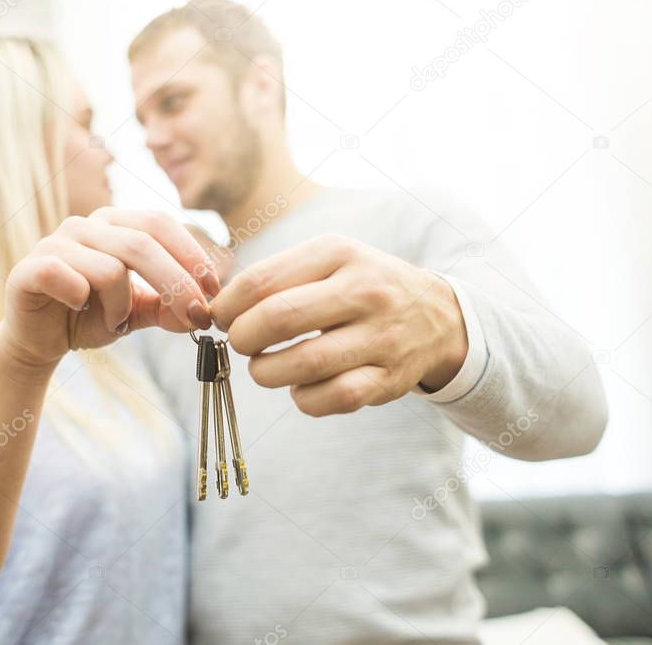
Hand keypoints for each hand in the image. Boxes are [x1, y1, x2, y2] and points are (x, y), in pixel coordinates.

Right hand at [0, 208, 219, 369]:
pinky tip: (78, 308)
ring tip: (114, 321)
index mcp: (114, 223)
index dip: (191, 254)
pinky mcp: (30, 268)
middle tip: (196, 316)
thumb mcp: (138, 312)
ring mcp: (55, 242)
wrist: (39, 341)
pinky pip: (68, 277)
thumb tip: (205, 310)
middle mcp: (85, 224)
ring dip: (122, 305)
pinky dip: (82, 299)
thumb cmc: (89, 317)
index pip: (160, 223)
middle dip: (176, 283)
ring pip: (111, 268)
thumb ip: (168, 306)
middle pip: (142, 243)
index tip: (214, 290)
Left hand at [210, 234, 467, 415]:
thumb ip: (274, 278)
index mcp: (338, 253)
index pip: (261, 280)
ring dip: (266, 373)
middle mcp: (364, 291)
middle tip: (241, 343)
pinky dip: (303, 399)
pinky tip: (300, 387)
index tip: (221, 318)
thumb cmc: (359, 286)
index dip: (228, 306)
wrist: (436, 315)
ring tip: (265, 367)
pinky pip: (332, 398)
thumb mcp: (327, 260)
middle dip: (242, 339)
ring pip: (302, 364)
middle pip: (278, 319)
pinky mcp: (389, 379)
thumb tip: (215, 309)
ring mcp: (381, 336)